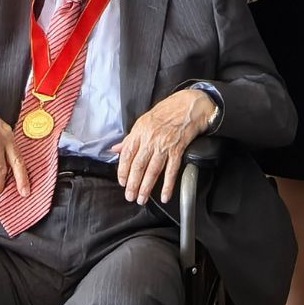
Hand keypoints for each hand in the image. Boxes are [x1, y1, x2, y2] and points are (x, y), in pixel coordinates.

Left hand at [117, 87, 212, 204]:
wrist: (188, 105)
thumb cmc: (166, 112)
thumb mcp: (143, 121)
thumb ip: (130, 138)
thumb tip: (115, 149)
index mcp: (139, 132)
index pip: (127, 154)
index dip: (122, 170)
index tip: (122, 182)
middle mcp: (150, 139)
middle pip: (138, 165)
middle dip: (133, 184)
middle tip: (130, 196)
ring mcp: (164, 145)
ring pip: (153, 170)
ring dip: (146, 187)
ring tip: (142, 199)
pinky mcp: (177, 149)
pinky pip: (171, 170)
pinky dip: (168, 185)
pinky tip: (165, 195)